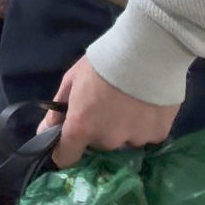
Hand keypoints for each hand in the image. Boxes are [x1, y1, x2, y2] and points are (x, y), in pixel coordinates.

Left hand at [39, 56, 180, 167]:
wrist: (150, 45)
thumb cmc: (104, 62)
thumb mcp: (71, 82)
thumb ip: (56, 112)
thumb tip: (45, 133)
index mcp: (81, 128)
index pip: (66, 159)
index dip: (65, 151)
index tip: (69, 142)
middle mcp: (108, 140)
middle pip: (98, 146)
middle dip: (98, 132)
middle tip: (106, 107)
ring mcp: (135, 139)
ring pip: (124, 142)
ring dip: (124, 130)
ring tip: (130, 104)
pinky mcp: (159, 133)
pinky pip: (147, 136)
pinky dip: (145, 125)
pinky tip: (147, 105)